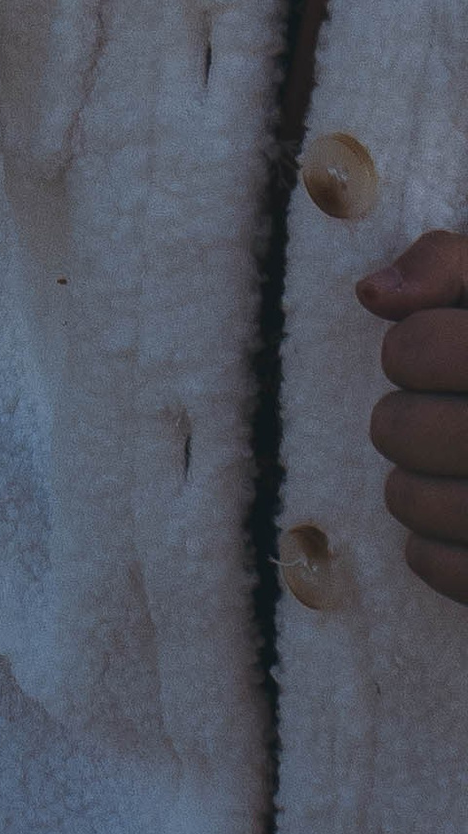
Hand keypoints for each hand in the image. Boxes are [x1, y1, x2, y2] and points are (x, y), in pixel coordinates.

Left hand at [360, 229, 467, 604]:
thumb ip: (448, 265)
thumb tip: (374, 295)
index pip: (413, 350)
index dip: (412, 349)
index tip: (444, 357)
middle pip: (397, 429)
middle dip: (406, 418)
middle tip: (446, 420)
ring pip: (409, 501)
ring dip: (411, 484)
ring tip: (450, 471)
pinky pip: (442, 569)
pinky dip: (431, 550)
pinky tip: (460, 525)